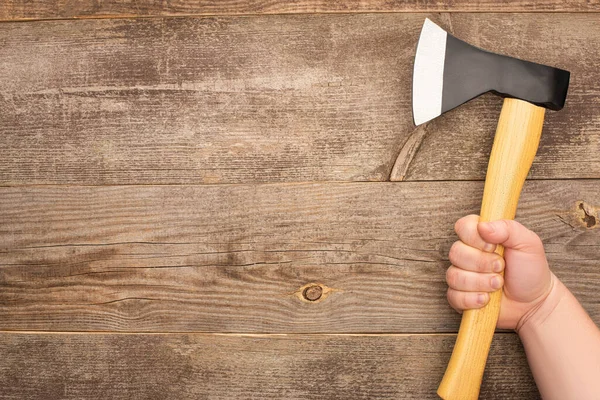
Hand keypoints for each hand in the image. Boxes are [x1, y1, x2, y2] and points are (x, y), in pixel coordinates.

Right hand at [445, 214, 553, 329]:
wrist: (534, 301)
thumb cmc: (530, 270)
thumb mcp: (528, 243)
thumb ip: (508, 228)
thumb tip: (482, 226)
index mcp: (481, 236)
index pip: (462, 227)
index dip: (474, 238)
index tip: (493, 247)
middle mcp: (467, 254)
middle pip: (456, 252)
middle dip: (481, 264)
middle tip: (501, 268)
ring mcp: (461, 275)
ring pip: (454, 276)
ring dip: (480, 282)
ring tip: (498, 284)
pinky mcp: (459, 296)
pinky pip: (454, 296)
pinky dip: (472, 299)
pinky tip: (486, 299)